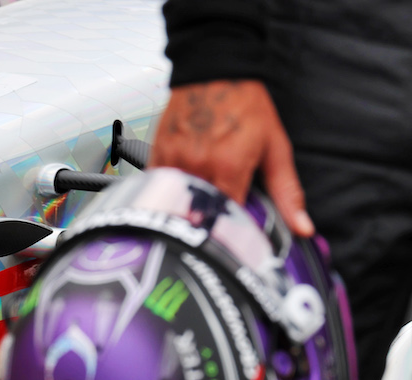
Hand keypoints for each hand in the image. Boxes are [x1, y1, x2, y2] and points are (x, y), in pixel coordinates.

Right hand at [149, 80, 313, 236]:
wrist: (215, 70)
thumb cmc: (246, 105)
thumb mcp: (276, 148)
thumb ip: (287, 192)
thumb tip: (302, 228)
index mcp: (229, 166)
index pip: (227, 218)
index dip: (233, 227)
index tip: (237, 229)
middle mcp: (198, 165)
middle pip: (201, 214)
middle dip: (210, 218)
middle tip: (218, 213)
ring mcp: (174, 160)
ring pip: (177, 203)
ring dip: (189, 205)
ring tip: (201, 195)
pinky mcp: (157, 155)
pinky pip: (159, 187)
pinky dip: (170, 191)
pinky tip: (182, 183)